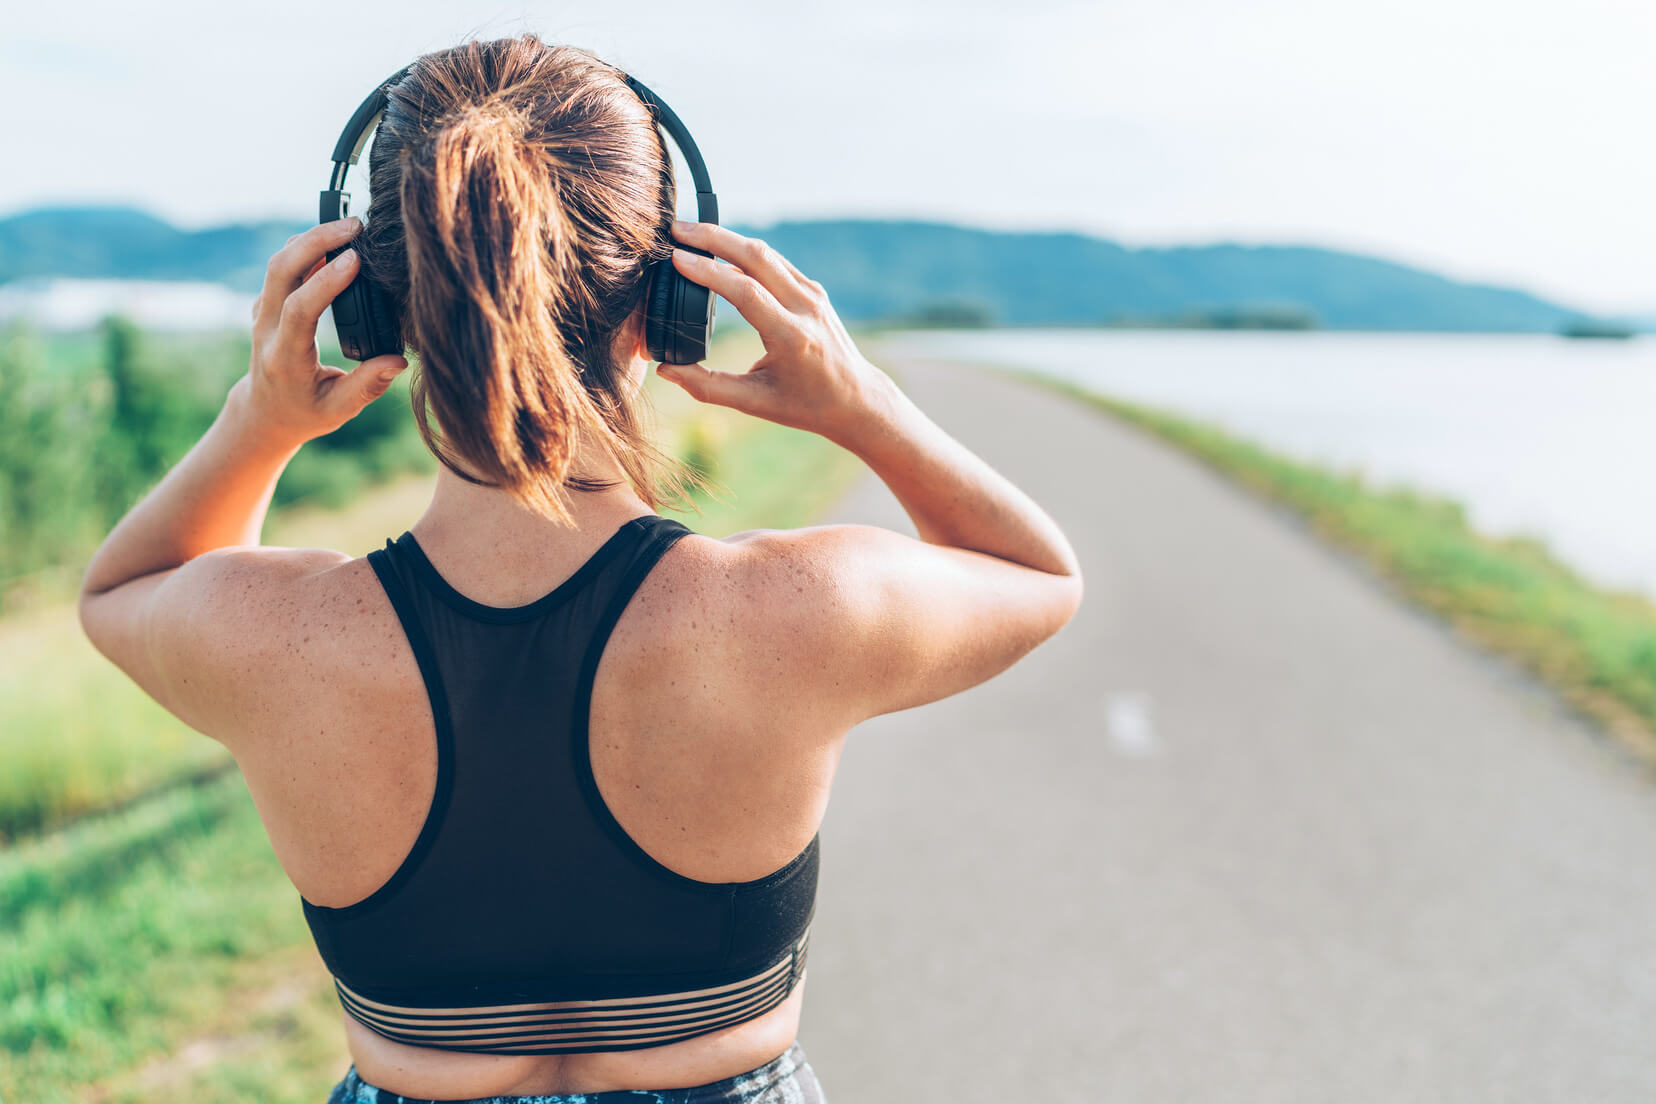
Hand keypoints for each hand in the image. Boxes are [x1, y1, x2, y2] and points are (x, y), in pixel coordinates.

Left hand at [239, 217, 407, 446]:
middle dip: (316, 240)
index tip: (356, 259)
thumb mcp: (339, 410)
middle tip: (354, 226)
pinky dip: (307, 246)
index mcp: (284, 357)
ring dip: (312, 238)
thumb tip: (398, 360)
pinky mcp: (268, 302)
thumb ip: (368, 385)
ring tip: (350, 226)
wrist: (265, 412)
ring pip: (279, 262)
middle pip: (281, 270)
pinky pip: (283, 265)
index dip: (326, 280)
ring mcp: (262, 312)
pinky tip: (334, 239)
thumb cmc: (306, 412)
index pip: (300, 309)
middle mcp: (266, 328)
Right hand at [655, 222, 892, 442]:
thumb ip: (708, 387)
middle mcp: (805, 309)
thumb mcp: (754, 403)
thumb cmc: (805, 405)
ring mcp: (813, 295)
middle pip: (756, 257)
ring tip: (691, 234)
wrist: (857, 399)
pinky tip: (721, 247)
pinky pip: (775, 262)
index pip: (745, 291)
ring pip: (766, 253)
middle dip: (713, 237)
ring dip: (727, 238)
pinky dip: (745, 251)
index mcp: (792, 337)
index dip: (708, 271)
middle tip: (677, 229)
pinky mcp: (813, 290)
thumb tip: (665, 370)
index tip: (677, 257)